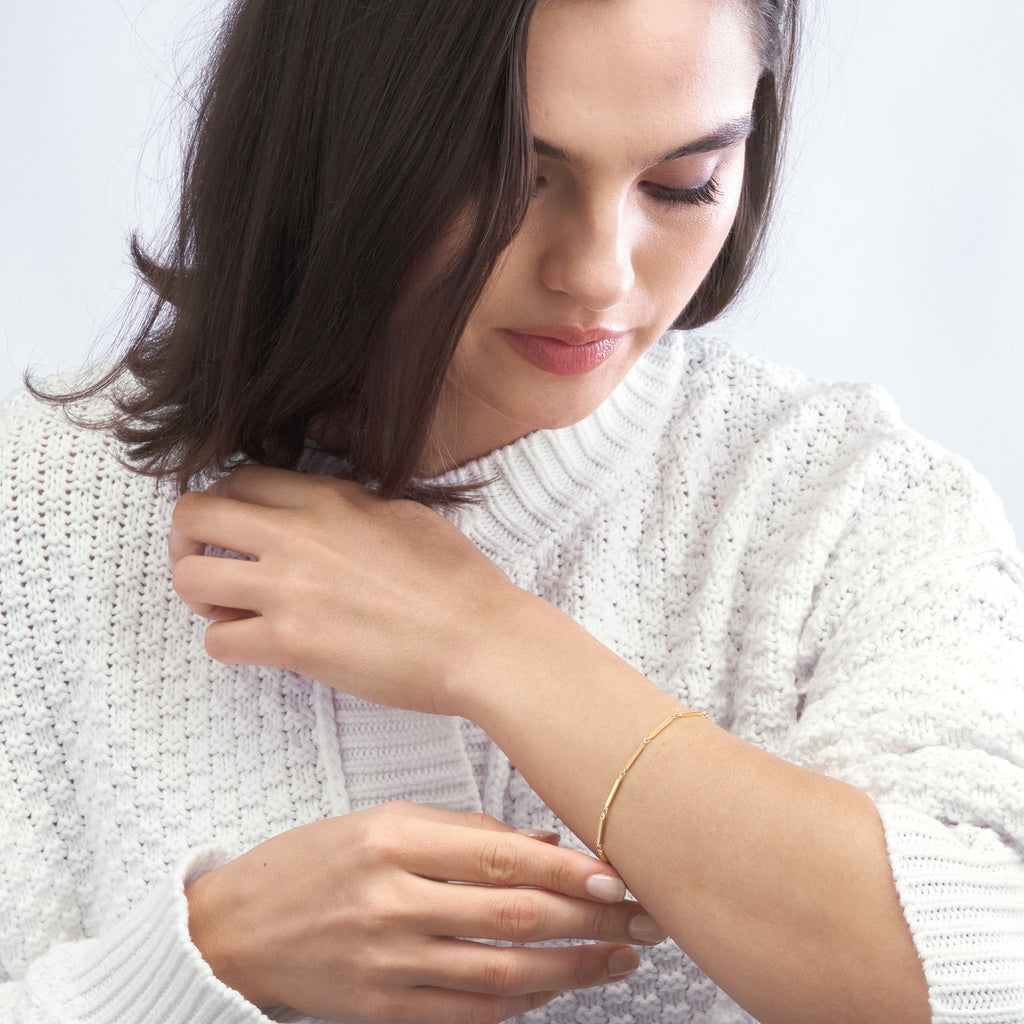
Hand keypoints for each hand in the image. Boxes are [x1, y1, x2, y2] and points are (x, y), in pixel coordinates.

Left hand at [169, 466, 526, 714]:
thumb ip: (352, 507)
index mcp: (330, 498)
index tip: (236, 529)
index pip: (239, 478)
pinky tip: (260, 647)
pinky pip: (217, 640)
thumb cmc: (459, 582)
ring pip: (190, 576)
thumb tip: (325, 515)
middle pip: (195, 513)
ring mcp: (289, 587)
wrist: (481, 639)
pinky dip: (230, 644)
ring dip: (201, 595)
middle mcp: (299, 533)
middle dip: (188, 539)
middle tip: (209, 563)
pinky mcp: (291, 642)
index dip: (227, 504)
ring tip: (230, 610)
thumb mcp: (406, 515)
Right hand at [186, 801, 664, 1022]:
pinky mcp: (384, 1010)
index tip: (618, 875)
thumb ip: (460, 830)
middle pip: (514, 916)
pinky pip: (469, 1014)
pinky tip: (557, 990)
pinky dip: (522, 1006)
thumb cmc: (313, 862)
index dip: (568, 869)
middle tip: (640, 919)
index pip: (501, 856)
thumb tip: (540, 843)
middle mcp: (393, 901)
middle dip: (589, 920)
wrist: (235, 929)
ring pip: (502, 974)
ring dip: (570, 969)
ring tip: (618, 959)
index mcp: (394, 839)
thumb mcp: (380, 820)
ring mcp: (389, 962)